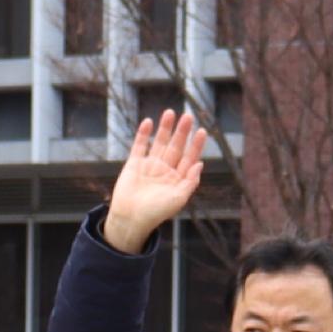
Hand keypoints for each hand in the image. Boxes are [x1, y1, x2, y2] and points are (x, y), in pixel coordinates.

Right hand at [102, 109, 210, 251]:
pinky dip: (143, 134)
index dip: (196, 145)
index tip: (202, 131)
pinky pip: (139, 146)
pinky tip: (148, 122)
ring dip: (164, 128)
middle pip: (176, 147)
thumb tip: (201, 164)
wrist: (130, 219)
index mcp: (177, 179)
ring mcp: (149, 166)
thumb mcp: (178, 199)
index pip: (189, 158)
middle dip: (182, 132)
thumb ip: (190, 182)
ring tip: (170, 112)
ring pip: (159, 143)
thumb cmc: (156, 213)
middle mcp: (165, 170)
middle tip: (188, 116)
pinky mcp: (134, 164)